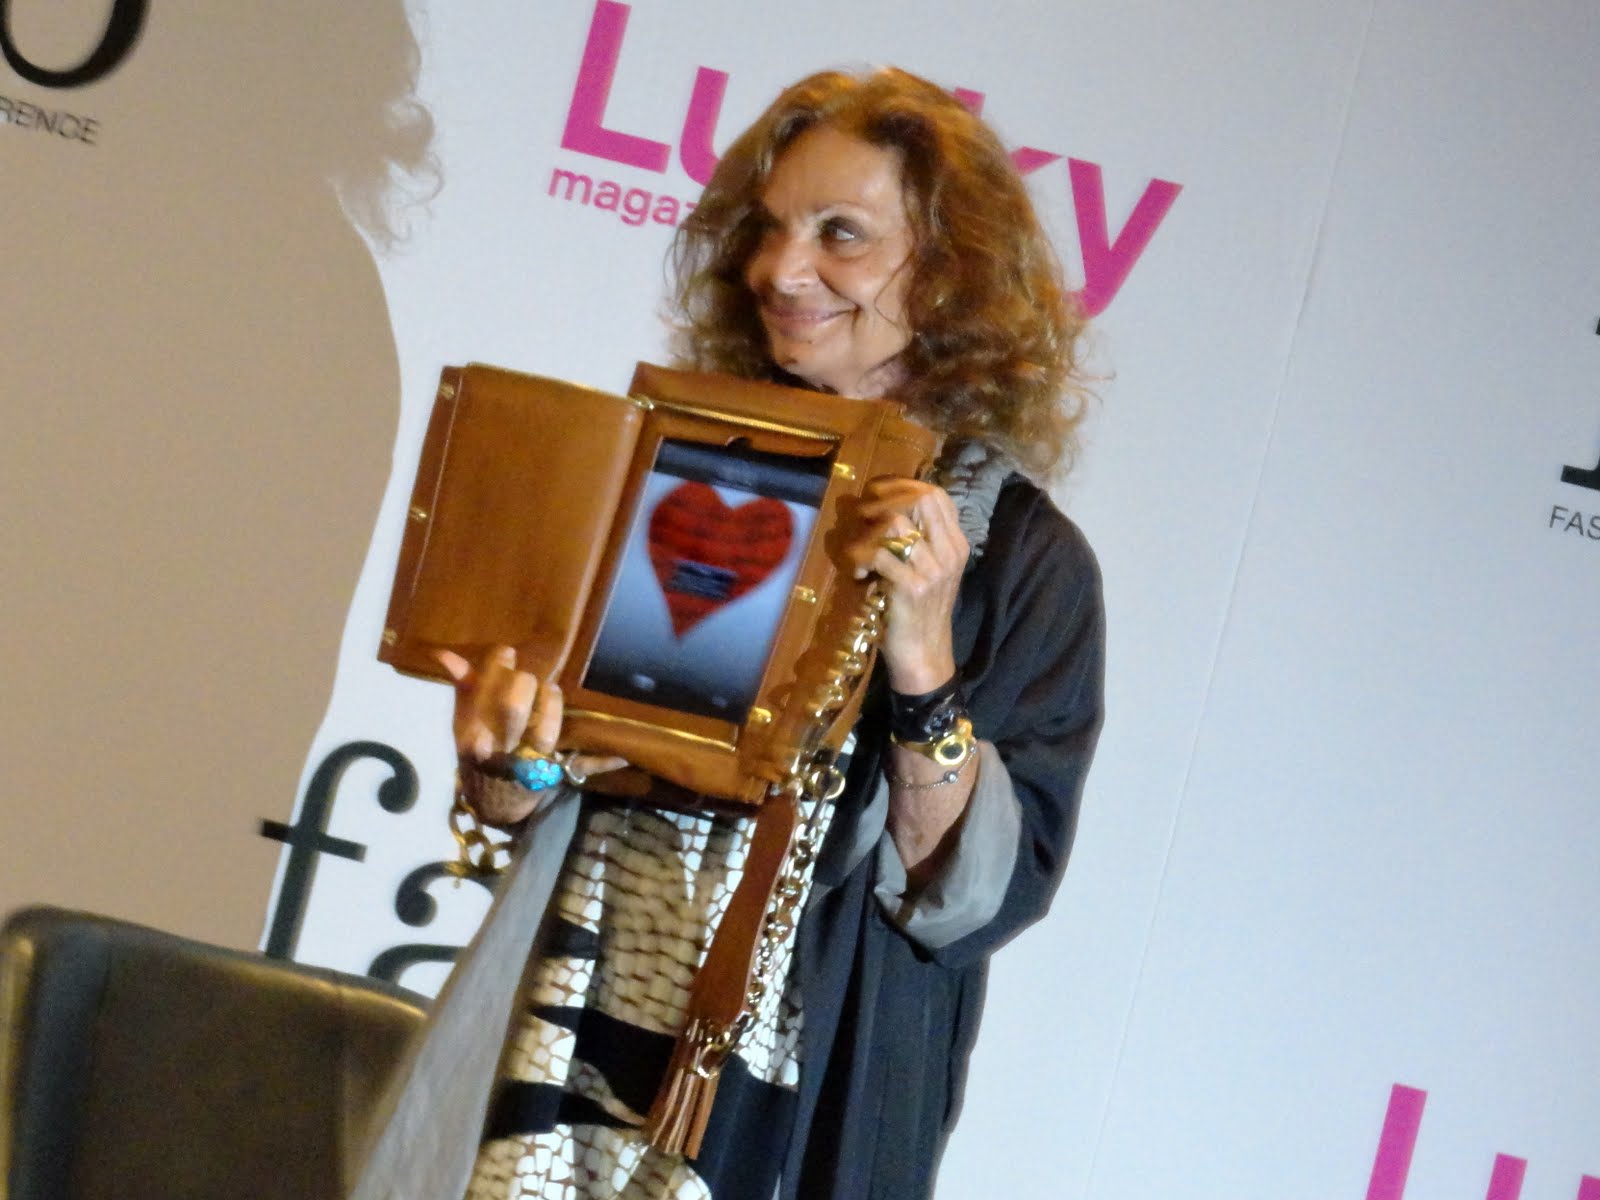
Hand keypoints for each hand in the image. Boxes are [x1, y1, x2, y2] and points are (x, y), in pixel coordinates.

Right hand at [435, 646, 624, 823]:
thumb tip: (447, 655)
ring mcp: (529, 765)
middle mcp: (500, 749)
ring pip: (545, 732)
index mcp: (472, 734)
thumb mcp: (463, 726)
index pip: (483, 693)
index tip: (507, 654)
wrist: (493, 803)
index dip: (498, 668)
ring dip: (552, 705)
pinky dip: (605, 761)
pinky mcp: (555, 777)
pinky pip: (581, 768)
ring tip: (551, 690)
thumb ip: (463, 690)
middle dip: (523, 685)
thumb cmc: (478, 755)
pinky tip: (625, 755)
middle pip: (513, 709)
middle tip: (527, 677)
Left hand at [845, 478, 968, 693]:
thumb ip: (918, 539)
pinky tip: (859, 573)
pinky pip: (879, 555)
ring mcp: (933, 570)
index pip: (936, 495)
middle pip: (920, 499)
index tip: (876, 494)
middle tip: (861, 516)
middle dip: (883, 500)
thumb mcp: (928, 570)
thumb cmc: (919, 611)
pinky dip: (860, 558)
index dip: (902, 486)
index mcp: (956, 544)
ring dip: (867, 531)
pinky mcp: (912, 588)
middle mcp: (950, 553)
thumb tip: (884, 505)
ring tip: (858, 548)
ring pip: (895, 523)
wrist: (924, 654)